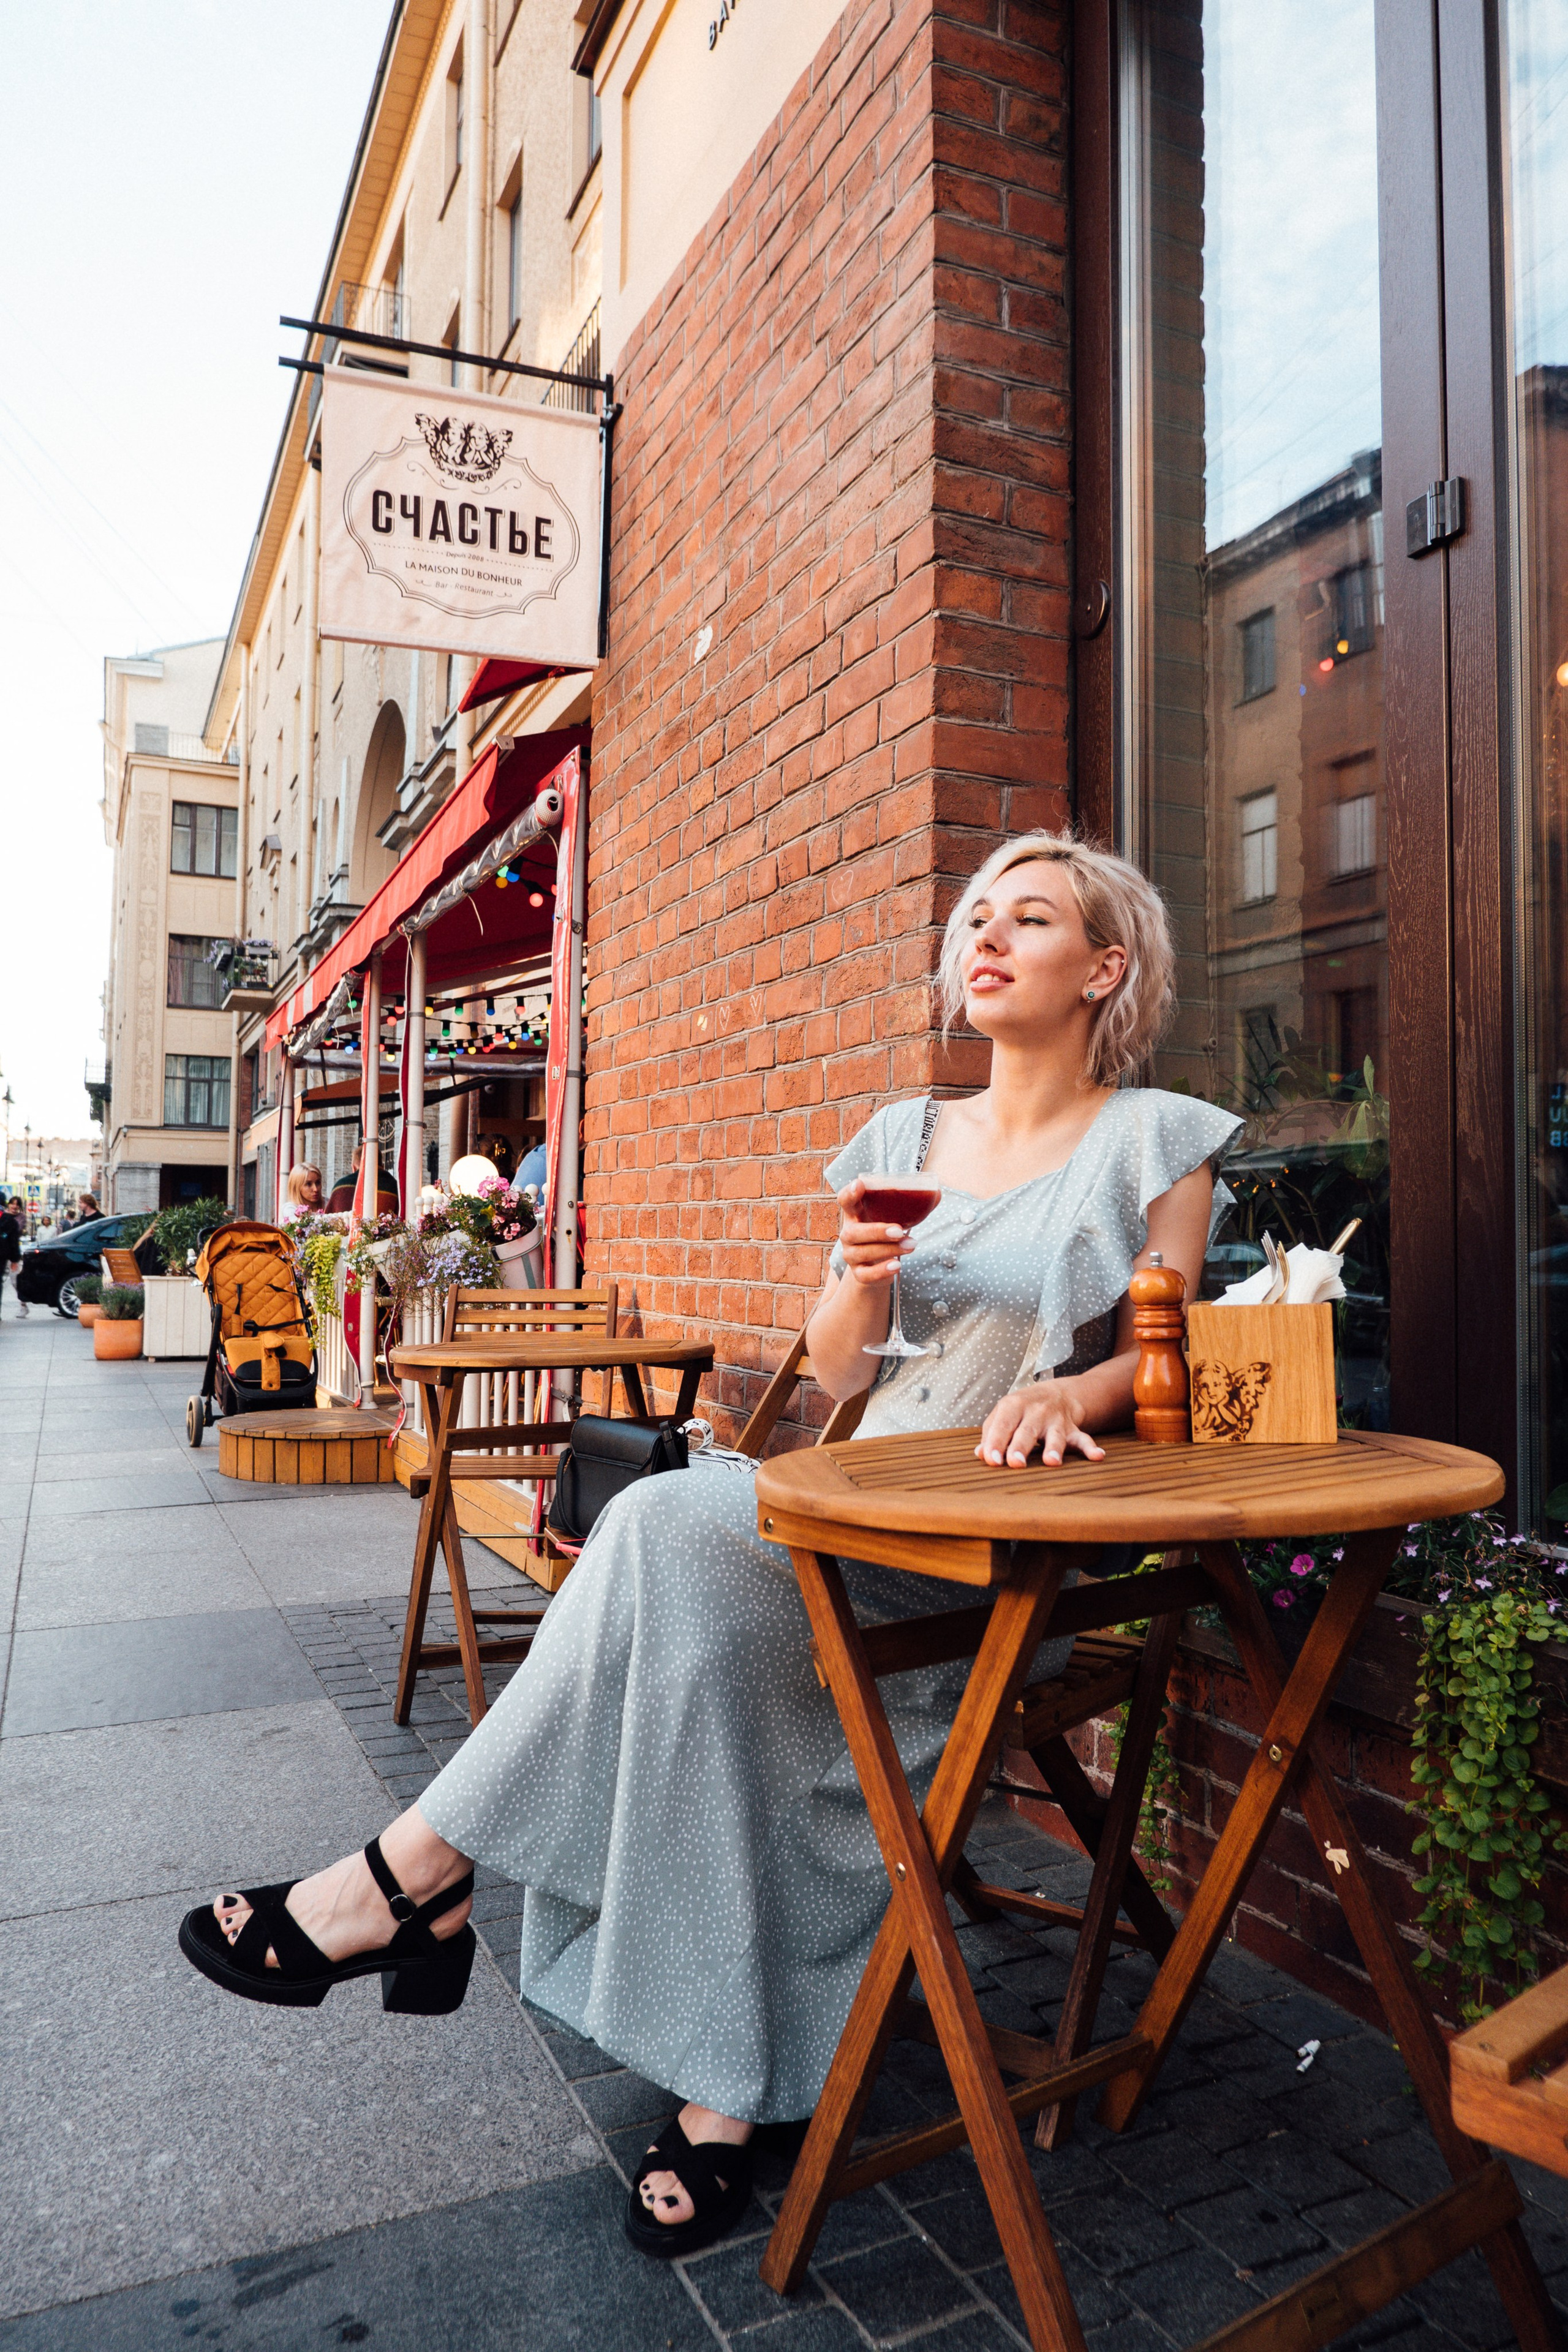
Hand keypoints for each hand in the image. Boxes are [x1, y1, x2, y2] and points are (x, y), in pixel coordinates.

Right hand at [835, 1178, 913, 1289]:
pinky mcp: (858, 1273)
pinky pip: (865, 1275)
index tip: (860, 1184)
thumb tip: (937, 1193)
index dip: (850, 1192)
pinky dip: (881, 1271)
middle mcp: (849, 1234)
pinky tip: (896, 1266)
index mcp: (856, 1214)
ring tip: (911, 1245)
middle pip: (852, 1232)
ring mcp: (851, 1254)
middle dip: (877, 1231)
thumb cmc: (887, 1233)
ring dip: (889, 1249)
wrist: (878, 1263)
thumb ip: (913, 1205)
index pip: (845, 1200)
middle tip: (900, 1230)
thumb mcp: (896, 1217)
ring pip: (862, 1253)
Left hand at [976, 1380, 1105, 1469]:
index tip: (992, 1460)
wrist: (1056, 1393)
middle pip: (1027, 1430)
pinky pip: (1084, 1438)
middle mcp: (1036, 1411)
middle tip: (1016, 1463)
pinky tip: (1097, 1456)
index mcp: (1013, 1406)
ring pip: (1056, 1435)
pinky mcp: (1073, 1429)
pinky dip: (1091, 1448)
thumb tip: (981, 1454)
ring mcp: (1056, 1420)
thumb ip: (991, 1433)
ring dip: (1054, 1447)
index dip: (996, 1442)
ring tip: (1051, 1461)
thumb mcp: (1003, 1414)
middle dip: (1021, 1446)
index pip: (1003, 1425)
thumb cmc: (1021, 1410)